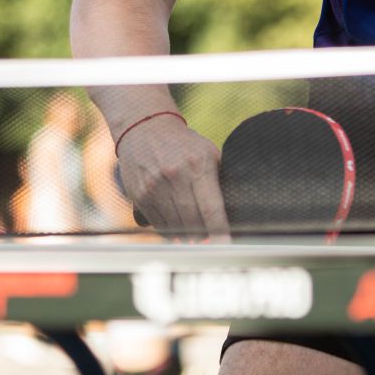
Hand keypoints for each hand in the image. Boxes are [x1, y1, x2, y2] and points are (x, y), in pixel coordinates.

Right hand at [116, 114, 229, 239]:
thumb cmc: (183, 144)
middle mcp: (175, 176)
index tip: (226, 246)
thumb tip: (234, 211)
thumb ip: (219, 179)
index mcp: (197, 164)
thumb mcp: (207, 152)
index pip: (211, 208)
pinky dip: (171, 232)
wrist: (144, 128)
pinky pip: (159, 225)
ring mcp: (155, 187)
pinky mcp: (140, 195)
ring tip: (197, 238)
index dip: (219, 231)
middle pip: (193, 222)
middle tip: (212, 243)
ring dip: (188, 237)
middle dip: (205, 237)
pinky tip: (179, 229)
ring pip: (176, 227)